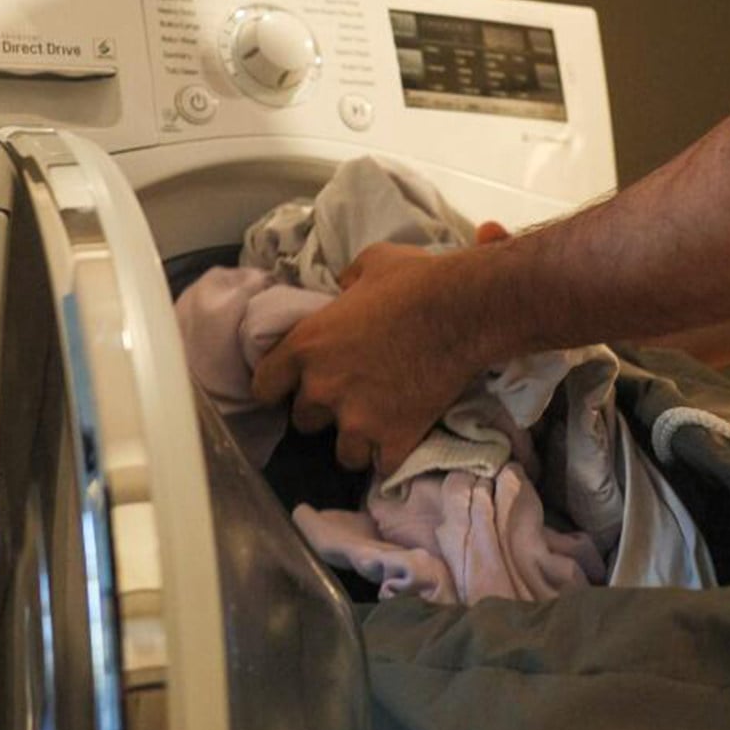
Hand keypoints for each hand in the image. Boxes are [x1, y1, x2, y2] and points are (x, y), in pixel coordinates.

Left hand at [249, 241, 493, 472]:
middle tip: (350, 396)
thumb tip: (343, 291)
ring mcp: (357, 420)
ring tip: (378, 424)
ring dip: (356, 440)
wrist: (466, 309)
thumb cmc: (417, 280)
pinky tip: (402, 438)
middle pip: (303, 421)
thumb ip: (345, 283)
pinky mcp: (394, 440)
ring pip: (342, 452)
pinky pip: (381, 465)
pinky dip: (391, 455)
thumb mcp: (370, 263)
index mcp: (307, 345)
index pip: (263, 386)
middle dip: (324, 410)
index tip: (294, 385)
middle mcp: (322, 388)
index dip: (278, 386)